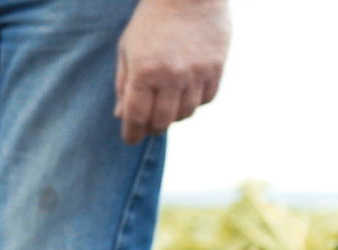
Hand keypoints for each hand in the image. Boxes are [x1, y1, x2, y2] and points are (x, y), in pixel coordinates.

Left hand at [115, 0, 229, 144]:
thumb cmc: (151, 21)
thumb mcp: (127, 50)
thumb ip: (123, 84)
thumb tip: (121, 115)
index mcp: (143, 72)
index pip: (136, 116)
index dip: (132, 133)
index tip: (131, 139)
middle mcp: (171, 75)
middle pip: (162, 121)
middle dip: (152, 128)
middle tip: (149, 126)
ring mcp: (196, 72)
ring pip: (186, 113)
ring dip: (174, 115)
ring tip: (167, 106)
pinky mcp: (217, 66)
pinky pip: (206, 98)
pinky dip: (195, 102)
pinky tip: (186, 94)